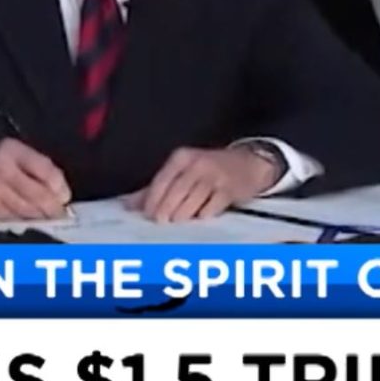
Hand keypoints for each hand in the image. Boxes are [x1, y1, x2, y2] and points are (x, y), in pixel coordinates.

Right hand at [0, 138, 71, 221]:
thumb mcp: (14, 156)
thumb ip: (38, 168)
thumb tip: (62, 194)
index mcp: (12, 150)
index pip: (46, 170)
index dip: (60, 188)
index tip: (65, 198)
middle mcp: (1, 168)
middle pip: (39, 194)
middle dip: (53, 208)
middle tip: (60, 214)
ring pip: (29, 210)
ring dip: (42, 218)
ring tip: (47, 219)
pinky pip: (16, 219)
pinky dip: (26, 223)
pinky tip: (29, 221)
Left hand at [129, 145, 282, 222]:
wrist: (248, 163)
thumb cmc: (210, 168)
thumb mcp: (184, 169)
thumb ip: (157, 186)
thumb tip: (131, 204)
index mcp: (182, 158)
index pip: (162, 180)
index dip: (152, 199)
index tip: (146, 214)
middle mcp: (198, 165)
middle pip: (176, 193)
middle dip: (165, 211)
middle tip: (161, 223)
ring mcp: (215, 177)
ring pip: (192, 202)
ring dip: (183, 216)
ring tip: (178, 222)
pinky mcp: (229, 190)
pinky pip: (211, 208)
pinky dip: (203, 216)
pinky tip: (199, 219)